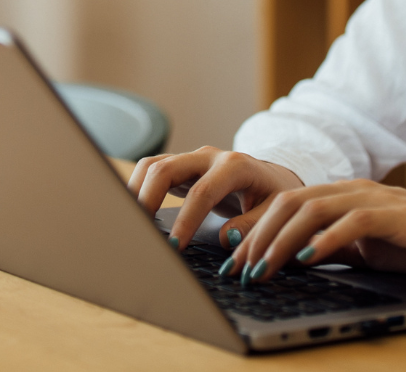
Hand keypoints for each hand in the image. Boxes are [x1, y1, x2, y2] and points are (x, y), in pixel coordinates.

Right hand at [128, 147, 304, 252]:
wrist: (272, 178)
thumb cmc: (274, 196)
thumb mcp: (275, 212)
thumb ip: (254, 226)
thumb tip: (226, 239)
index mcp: (235, 166)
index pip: (203, 193)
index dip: (186, 220)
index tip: (174, 248)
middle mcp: (209, 157)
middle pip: (166, 169)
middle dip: (147, 200)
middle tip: (139, 232)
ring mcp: (192, 160)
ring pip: (153, 166)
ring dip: (136, 192)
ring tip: (130, 224)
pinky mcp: (180, 168)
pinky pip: (152, 172)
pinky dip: (138, 189)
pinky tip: (134, 214)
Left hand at [228, 178, 405, 282]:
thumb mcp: (363, 249)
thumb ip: (328, 248)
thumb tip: (285, 262)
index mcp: (341, 195)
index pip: (285, 205)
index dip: (253, 229)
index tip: (231, 259)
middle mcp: (352, 190)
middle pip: (289, 203)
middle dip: (257, 236)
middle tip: (237, 268)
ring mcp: (374, 199)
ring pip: (313, 210)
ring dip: (281, 240)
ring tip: (262, 267)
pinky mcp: (397, 215)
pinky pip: (354, 221)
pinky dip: (326, 239)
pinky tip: (307, 257)